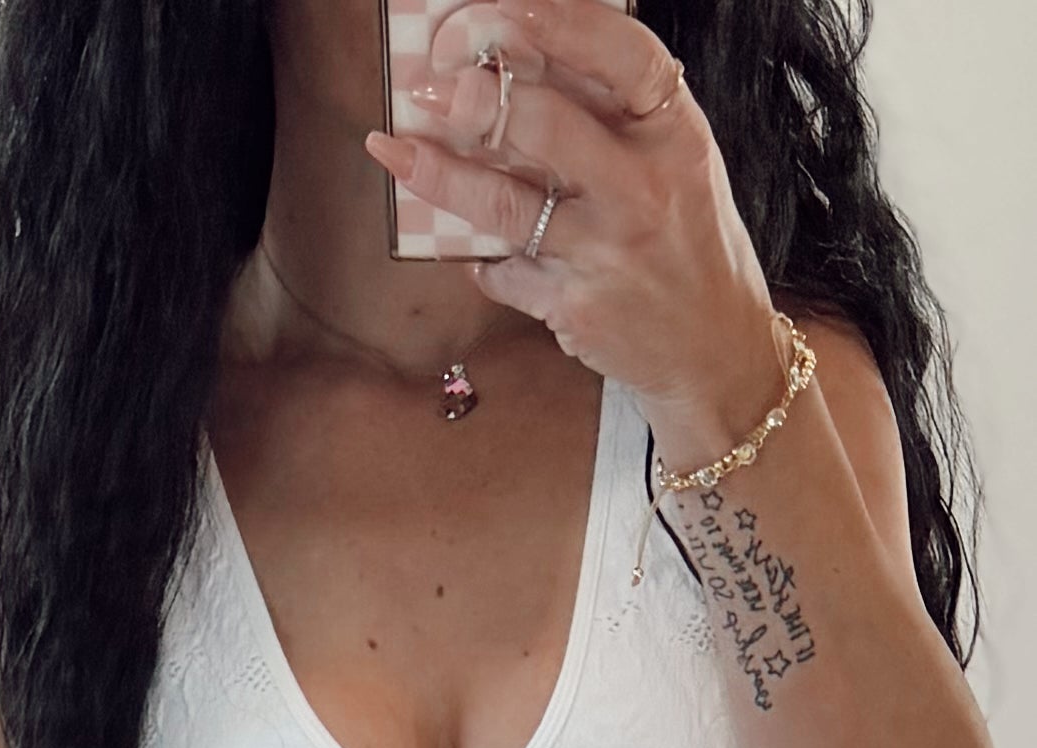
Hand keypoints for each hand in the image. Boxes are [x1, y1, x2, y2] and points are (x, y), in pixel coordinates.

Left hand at [365, 0, 783, 462]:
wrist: (714, 350)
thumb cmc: (688, 243)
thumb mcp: (677, 163)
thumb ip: (614, 116)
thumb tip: (522, 62)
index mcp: (676, 135)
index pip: (622, 56)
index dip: (559, 23)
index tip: (502, 10)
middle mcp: (645, 190)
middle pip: (546, 127)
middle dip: (477, 100)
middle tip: (430, 87)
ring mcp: (607, 254)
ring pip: (505, 204)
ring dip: (440, 174)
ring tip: (395, 149)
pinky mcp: (575, 308)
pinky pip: (504, 271)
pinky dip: (481, 257)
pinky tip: (466, 245)